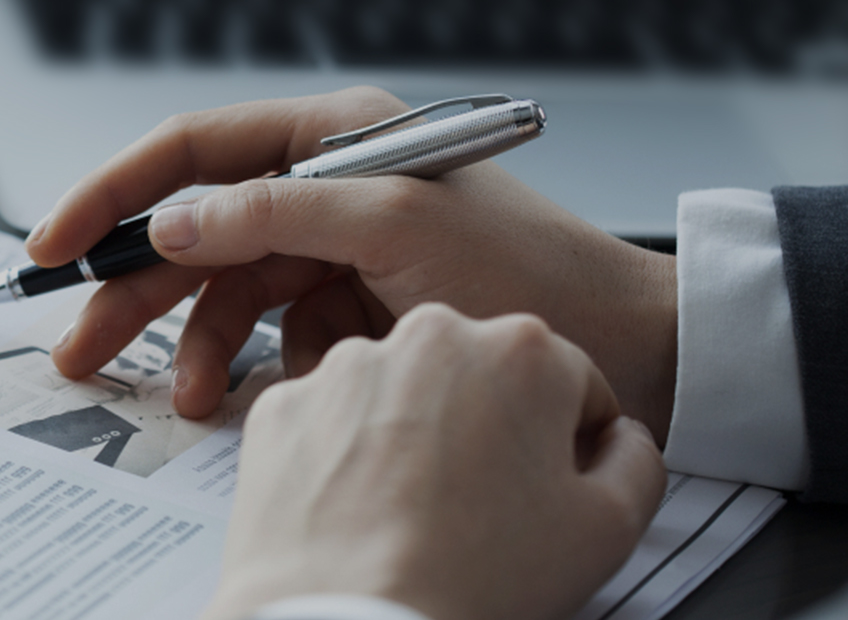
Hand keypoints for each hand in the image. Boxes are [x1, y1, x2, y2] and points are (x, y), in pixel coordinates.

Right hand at [27, 87, 677, 437]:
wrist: (626, 355)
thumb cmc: (531, 272)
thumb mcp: (397, 225)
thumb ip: (274, 212)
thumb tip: (170, 222)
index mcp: (333, 135)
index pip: (192, 150)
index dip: (111, 194)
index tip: (53, 245)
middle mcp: (325, 184)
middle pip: (192, 229)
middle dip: (131, 289)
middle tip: (77, 347)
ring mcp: (334, 248)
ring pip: (223, 292)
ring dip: (193, 344)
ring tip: (182, 399)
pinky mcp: (349, 307)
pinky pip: (269, 334)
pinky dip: (252, 367)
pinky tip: (244, 396)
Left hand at [201, 305, 666, 619]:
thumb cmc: (470, 581)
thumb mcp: (609, 529)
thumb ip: (636, 461)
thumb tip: (621, 440)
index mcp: (522, 351)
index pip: (568, 383)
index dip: (566, 441)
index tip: (545, 481)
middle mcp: (427, 337)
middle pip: (475, 374)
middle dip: (484, 426)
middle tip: (478, 503)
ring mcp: (343, 368)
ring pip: (395, 391)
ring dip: (408, 434)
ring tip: (412, 512)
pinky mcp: (280, 406)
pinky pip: (325, 421)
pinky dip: (341, 455)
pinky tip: (359, 509)